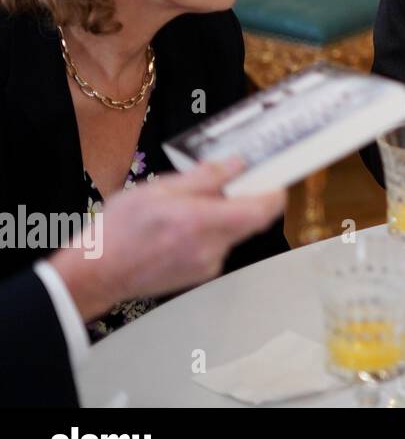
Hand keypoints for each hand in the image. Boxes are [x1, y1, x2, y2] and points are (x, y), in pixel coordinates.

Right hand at [50, 158, 284, 321]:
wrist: (96, 273)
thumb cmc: (119, 230)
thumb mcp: (159, 190)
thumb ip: (204, 177)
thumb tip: (236, 164)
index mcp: (202, 222)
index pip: (261, 210)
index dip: (275, 192)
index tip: (275, 178)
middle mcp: (212, 247)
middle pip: (250, 220)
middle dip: (244, 199)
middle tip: (229, 182)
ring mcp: (208, 264)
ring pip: (233, 232)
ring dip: (222, 216)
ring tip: (188, 207)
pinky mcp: (201, 274)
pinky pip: (218, 245)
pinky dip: (209, 232)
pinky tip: (181, 228)